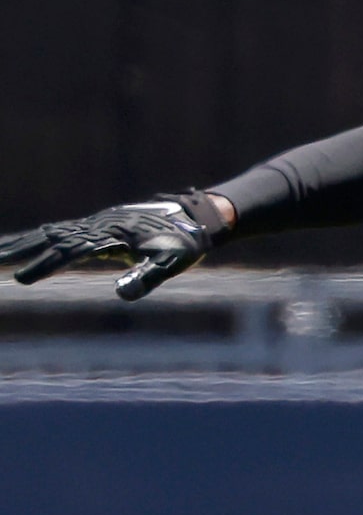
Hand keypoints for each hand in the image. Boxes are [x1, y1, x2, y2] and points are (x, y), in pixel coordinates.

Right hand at [0, 193, 226, 297]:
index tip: (23, 280)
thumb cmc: (183, 244)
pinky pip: (59, 232)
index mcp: (110, 236)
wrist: (193, 219)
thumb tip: (121, 295)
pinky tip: (19, 245)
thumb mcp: (170, 263)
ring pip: (50, 233)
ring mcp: (94, 225)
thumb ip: (146, 277)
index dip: (45, 266)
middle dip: (19, 252)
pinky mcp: (95, 228)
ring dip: (21, 244)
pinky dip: (36, 238)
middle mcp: (97, 227)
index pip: (70, 253)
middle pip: (50, 239)